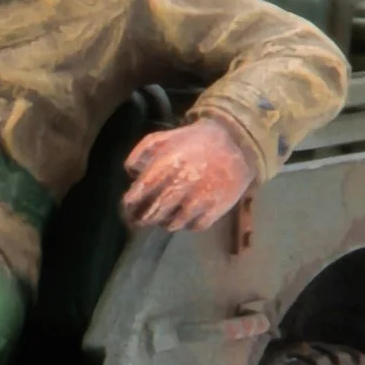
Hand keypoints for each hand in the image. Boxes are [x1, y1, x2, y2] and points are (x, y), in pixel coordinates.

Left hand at [122, 117, 256, 231]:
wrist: (236, 141)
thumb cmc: (194, 140)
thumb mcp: (162, 138)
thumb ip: (140, 154)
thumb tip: (130, 175)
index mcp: (165, 167)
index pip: (138, 195)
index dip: (129, 206)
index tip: (128, 208)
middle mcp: (180, 185)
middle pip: (152, 215)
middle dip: (143, 219)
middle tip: (140, 220)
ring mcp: (199, 200)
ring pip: (172, 224)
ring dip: (165, 222)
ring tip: (165, 216)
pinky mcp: (216, 209)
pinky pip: (195, 227)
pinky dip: (188, 224)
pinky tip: (186, 216)